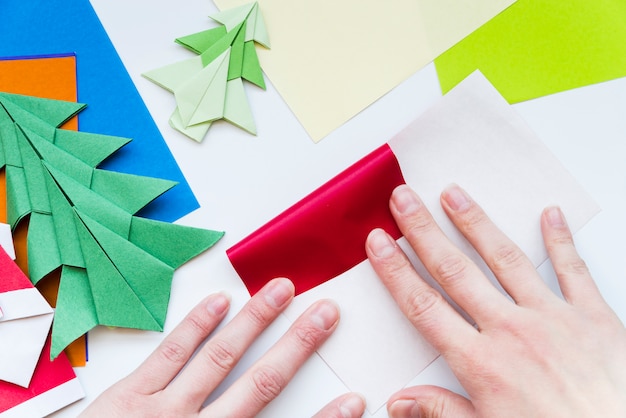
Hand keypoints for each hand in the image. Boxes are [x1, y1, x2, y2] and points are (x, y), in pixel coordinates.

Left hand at [80, 278, 364, 417]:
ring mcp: (163, 411)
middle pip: (261, 383)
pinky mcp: (129, 396)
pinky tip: (219, 302)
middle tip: (325, 313)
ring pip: (219, 358)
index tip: (354, 401)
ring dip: (254, 321)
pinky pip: (170, 356)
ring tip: (280, 290)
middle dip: (297, 345)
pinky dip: (196, 325)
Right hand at [366, 184, 625, 417]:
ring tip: (454, 195)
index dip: (396, 271)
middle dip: (424, 231)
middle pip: (456, 271)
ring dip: (475, 223)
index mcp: (481, 363)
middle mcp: (511, 331)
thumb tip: (398, 402)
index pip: (424, 306)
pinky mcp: (593, 316)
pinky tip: (549, 215)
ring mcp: (552, 318)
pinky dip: (560, 240)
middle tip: (405, 199)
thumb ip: (440, 412)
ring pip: (505, 259)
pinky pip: (573, 270)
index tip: (379, 244)